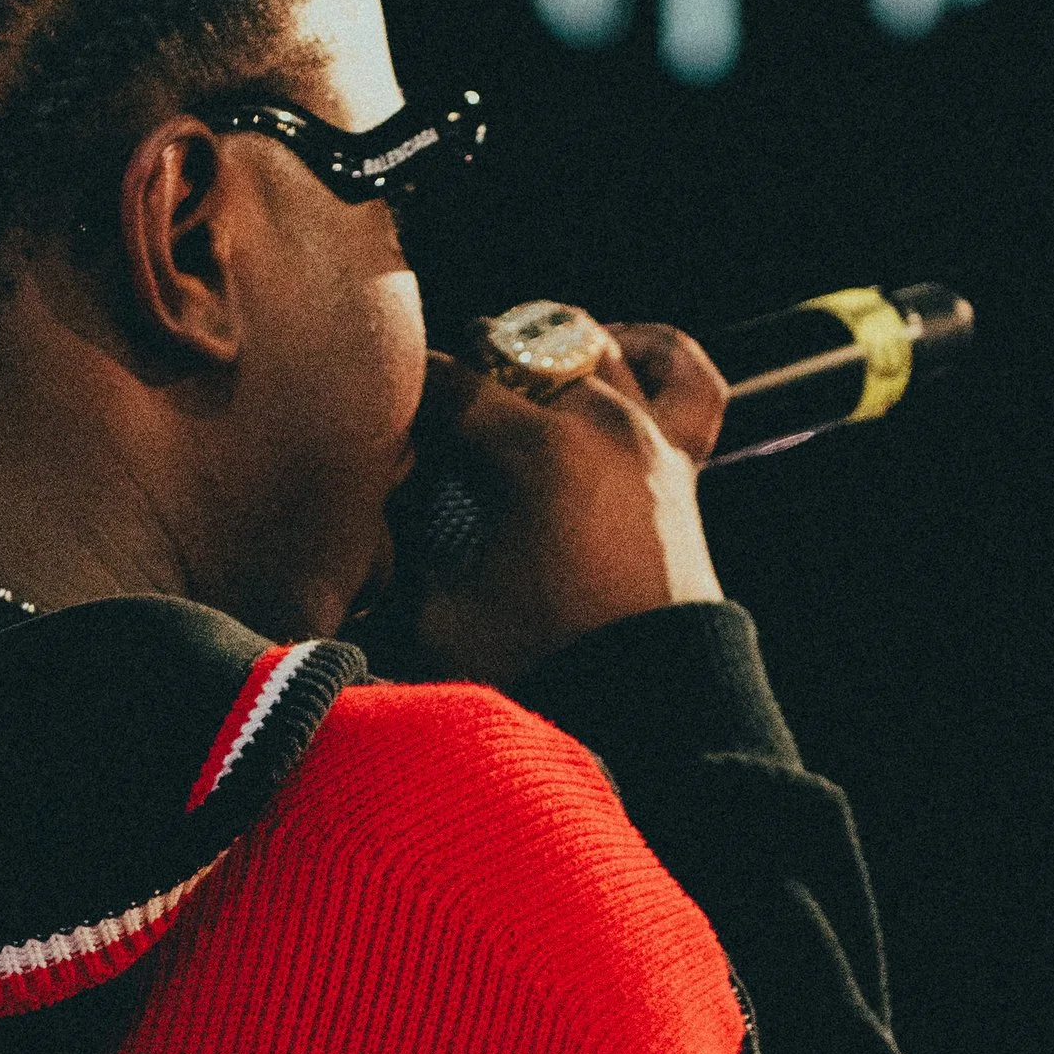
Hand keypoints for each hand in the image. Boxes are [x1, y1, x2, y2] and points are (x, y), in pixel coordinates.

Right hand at [402, 321, 725, 687]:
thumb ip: (393, 555)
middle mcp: (601, 422)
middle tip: (434, 440)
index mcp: (536, 451)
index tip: (379, 441)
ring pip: (591, 341)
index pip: (444, 384)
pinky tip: (612, 362)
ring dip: (537, 359)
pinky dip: (647, 353)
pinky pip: (684, 371)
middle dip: (463, 381)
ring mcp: (650, 433)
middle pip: (511, 350)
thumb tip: (370, 513)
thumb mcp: (437, 619)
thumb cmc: (547, 667)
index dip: (400, 404)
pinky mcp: (683, 460)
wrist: (649, 711)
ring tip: (502, 401)